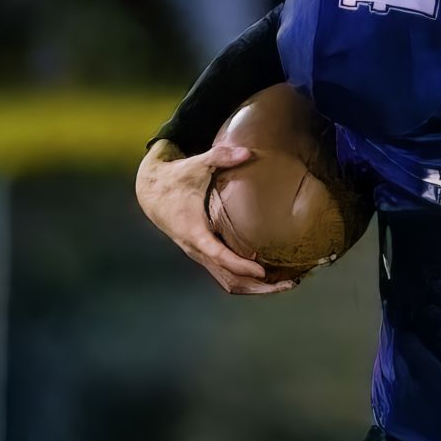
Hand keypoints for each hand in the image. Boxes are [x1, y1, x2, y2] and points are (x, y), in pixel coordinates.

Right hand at [132, 137, 292, 295]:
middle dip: (257, 285)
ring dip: (255, 288)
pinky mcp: (205, 255)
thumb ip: (219, 157)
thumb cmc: (175, 178)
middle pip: (227, 278)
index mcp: (193, 230)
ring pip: (228, 282)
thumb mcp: (194, 165)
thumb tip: (246, 152)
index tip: (261, 271)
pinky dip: (247, 281)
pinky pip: (226, 276)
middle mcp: (196, 248)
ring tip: (286, 284)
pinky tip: (271, 277)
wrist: (151, 192)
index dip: (239, 265)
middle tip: (289, 283)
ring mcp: (200, 255)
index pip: (217, 255)